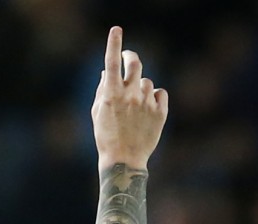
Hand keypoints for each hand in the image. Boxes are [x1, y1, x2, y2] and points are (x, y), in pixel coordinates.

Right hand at [91, 27, 168, 170]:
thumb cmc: (106, 136)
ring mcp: (146, 103)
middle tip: (128, 58)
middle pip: (135, 63)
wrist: (124, 159)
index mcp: (111, 95)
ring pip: (147, 82)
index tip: (116, 30)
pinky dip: (154, 96)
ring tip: (135, 104)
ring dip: (141, 87)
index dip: (114, 44)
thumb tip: (107, 71)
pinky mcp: (160, 112)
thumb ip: (102, 90)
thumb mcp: (97, 113)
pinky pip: (160, 93)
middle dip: (131, 57)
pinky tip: (148, 108)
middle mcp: (130, 95)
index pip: (111, 63)